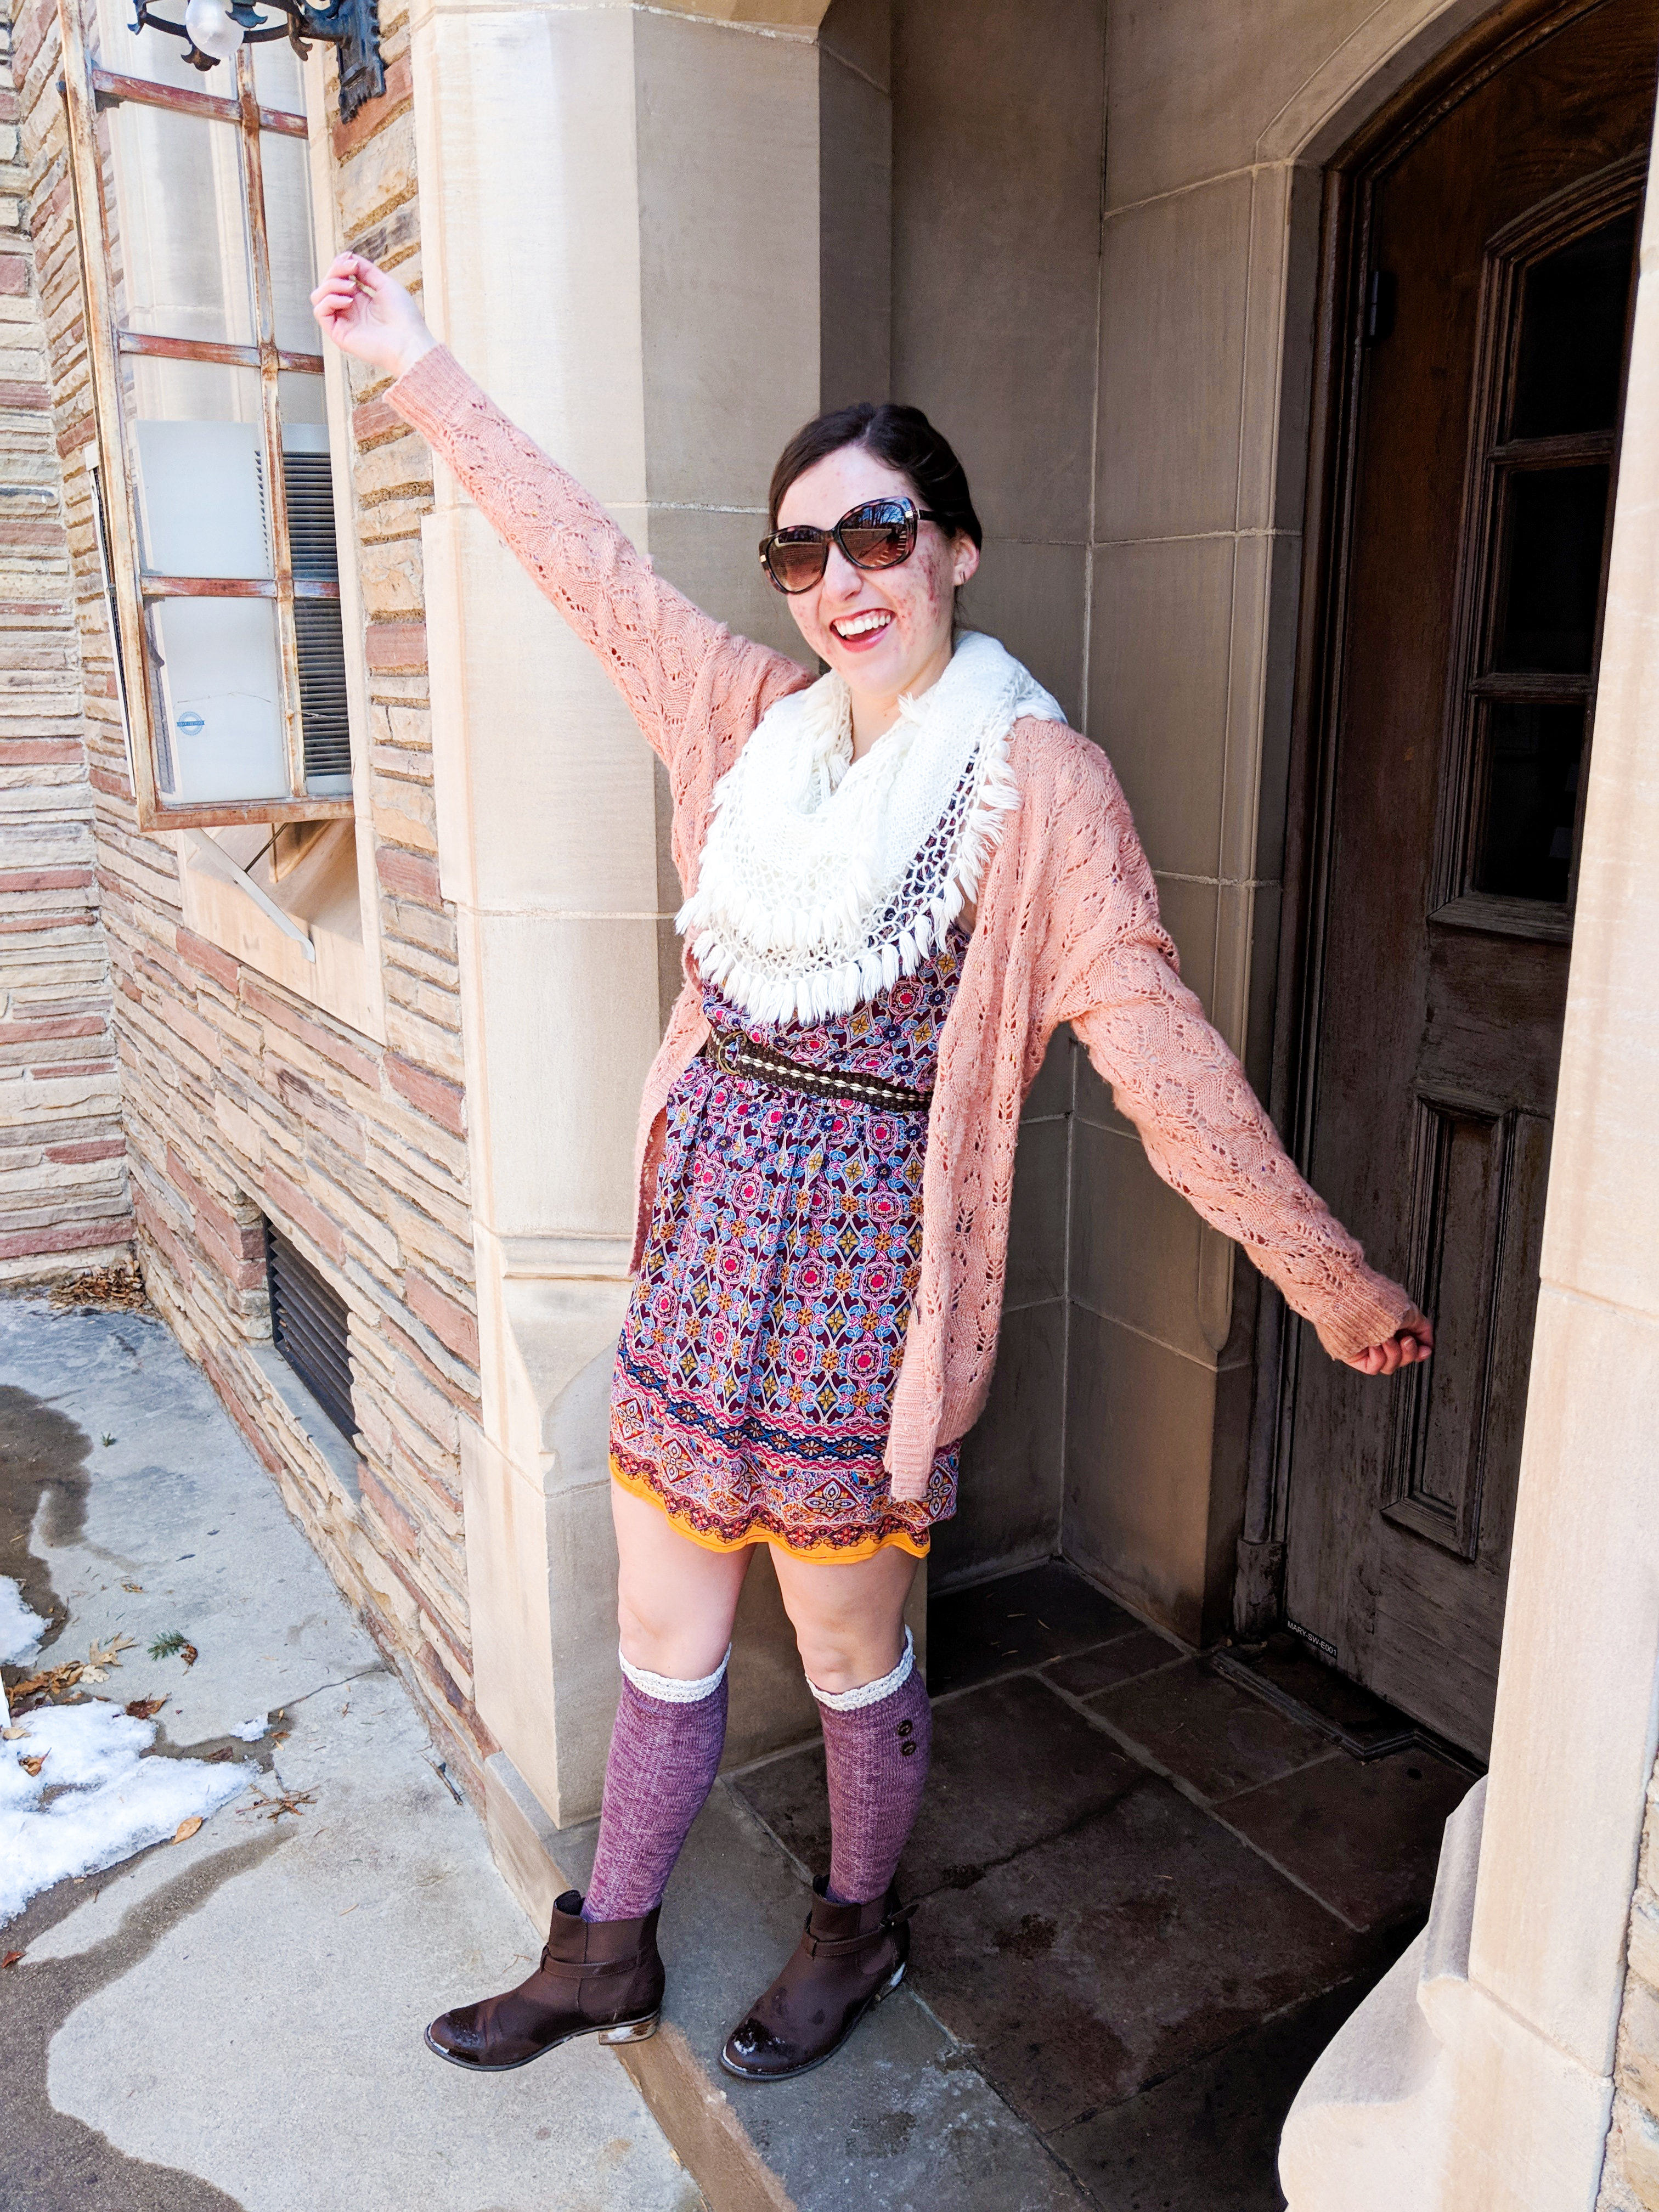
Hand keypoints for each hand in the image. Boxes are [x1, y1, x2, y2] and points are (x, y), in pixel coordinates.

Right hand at [309, 253, 435, 380]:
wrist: (409, 342)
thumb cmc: (404, 317)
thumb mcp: (385, 284)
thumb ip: (366, 271)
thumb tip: (349, 257)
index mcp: (360, 300)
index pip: (338, 278)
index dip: (340, 265)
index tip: (351, 259)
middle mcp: (349, 311)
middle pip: (327, 284)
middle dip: (336, 270)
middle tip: (352, 269)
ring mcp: (343, 323)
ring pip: (319, 296)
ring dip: (332, 284)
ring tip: (352, 288)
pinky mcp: (338, 334)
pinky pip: (320, 311)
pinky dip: (330, 300)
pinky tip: (349, 301)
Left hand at [1345, 1306, 1433, 1376]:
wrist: (1352, 1301)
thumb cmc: (1377, 1301)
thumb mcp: (1409, 1311)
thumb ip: (1422, 1327)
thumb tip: (1428, 1342)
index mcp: (1394, 1327)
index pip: (1411, 1348)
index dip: (1420, 1352)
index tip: (1425, 1350)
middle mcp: (1382, 1338)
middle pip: (1403, 1359)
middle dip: (1409, 1352)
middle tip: (1406, 1341)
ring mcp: (1369, 1348)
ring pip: (1390, 1366)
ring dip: (1393, 1353)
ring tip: (1386, 1339)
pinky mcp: (1356, 1357)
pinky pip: (1374, 1368)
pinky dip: (1378, 1358)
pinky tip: (1373, 1345)